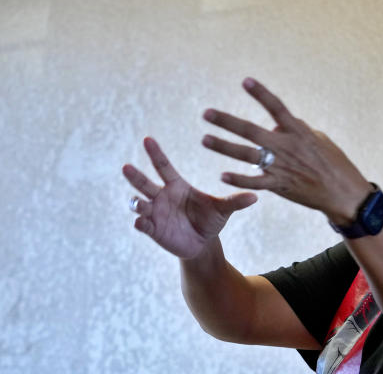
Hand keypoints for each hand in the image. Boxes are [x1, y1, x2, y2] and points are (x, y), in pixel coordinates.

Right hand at [123, 138, 256, 258]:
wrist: (203, 243)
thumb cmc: (211, 220)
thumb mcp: (223, 209)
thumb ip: (235, 202)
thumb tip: (256, 197)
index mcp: (177, 186)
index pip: (164, 166)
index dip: (155, 153)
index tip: (147, 139)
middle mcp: (162, 196)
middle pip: (145, 183)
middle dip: (135, 176)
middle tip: (126, 167)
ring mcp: (156, 213)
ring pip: (139, 204)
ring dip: (136, 202)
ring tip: (137, 202)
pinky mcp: (153, 230)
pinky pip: (143, 225)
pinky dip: (141, 223)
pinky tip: (140, 221)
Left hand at [200, 78, 373, 224]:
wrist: (342, 192)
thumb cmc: (333, 162)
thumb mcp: (318, 139)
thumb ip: (295, 129)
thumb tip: (276, 125)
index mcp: (298, 131)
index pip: (276, 108)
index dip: (261, 94)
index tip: (246, 81)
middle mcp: (286, 146)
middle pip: (251, 131)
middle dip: (227, 122)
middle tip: (207, 114)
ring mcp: (281, 166)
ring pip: (246, 155)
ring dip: (224, 147)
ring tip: (205, 139)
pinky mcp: (279, 185)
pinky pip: (254, 182)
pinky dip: (238, 179)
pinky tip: (222, 175)